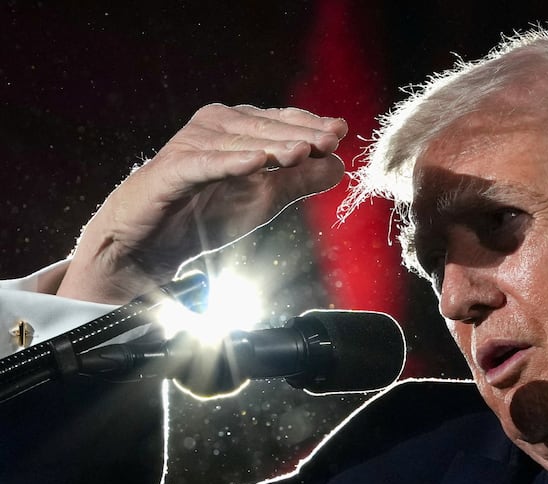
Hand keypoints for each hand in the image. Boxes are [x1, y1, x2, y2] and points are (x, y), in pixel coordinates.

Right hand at [57, 104, 347, 303]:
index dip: (312, 126)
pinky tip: (256, 163)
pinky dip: (230, 162)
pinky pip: (206, 163)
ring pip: (240, 143)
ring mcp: (193, 143)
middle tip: (330, 140)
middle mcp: (217, 126)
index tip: (340, 133)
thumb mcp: (264, 199)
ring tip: (301, 153)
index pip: (284, 122)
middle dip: (301, 134)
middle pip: (267, 128)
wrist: (150, 242)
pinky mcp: (173, 168)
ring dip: (272, 147)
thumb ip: (299, 181)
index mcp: (241, 129)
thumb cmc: (207, 214)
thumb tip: (340, 166)